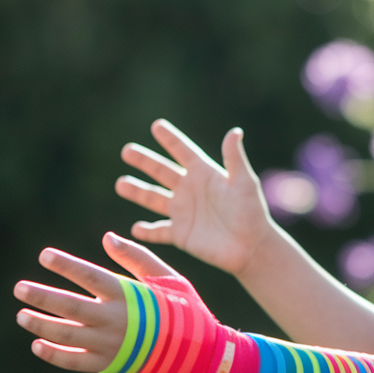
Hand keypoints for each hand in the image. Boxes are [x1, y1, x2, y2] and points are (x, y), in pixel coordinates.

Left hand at [14, 232, 176, 372]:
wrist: (197, 352)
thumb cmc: (182, 309)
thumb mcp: (167, 277)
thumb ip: (136, 257)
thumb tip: (107, 237)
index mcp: (128, 295)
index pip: (90, 276)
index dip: (66, 265)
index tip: (44, 255)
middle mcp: (114, 320)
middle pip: (70, 306)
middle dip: (42, 296)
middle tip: (19, 288)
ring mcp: (109, 344)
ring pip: (66, 335)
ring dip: (41, 324)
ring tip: (21, 315)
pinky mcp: (108, 364)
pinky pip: (75, 361)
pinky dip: (54, 355)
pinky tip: (37, 345)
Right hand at [116, 119, 273, 276]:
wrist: (252, 247)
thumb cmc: (252, 212)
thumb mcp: (244, 183)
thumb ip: (234, 159)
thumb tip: (235, 132)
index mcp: (204, 174)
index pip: (183, 152)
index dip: (171, 139)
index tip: (157, 125)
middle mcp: (190, 190)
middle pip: (162, 171)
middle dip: (144, 161)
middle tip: (127, 151)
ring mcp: (183, 212)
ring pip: (154, 198)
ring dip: (137, 191)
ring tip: (121, 184)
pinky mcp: (180, 234)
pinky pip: (158, 232)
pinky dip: (147, 231)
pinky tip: (135, 228)